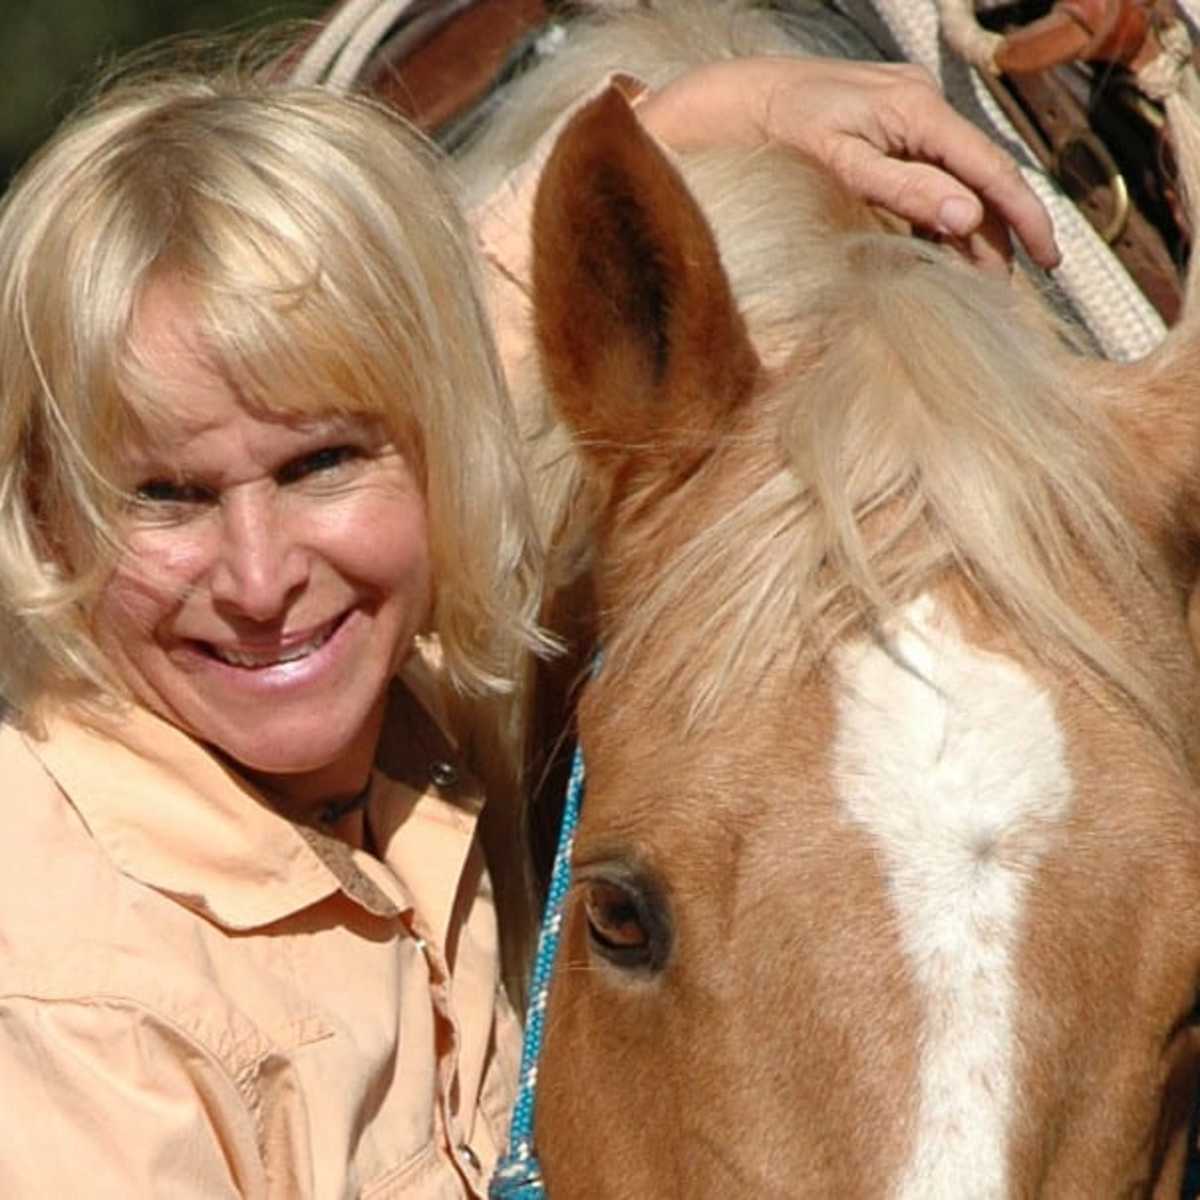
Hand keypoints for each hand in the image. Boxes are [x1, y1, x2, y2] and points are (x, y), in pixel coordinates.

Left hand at [636, 56, 1058, 272]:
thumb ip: (903, 190)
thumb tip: (967, 217)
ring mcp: (910, 112)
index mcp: (917, 108)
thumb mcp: (839, 165)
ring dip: (970, 228)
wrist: (739, 99)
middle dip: (998, 232)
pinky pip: (933, 172)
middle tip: (1004, 289)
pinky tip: (944, 249)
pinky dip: (941, 212)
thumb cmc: (781, 131)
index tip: (1049, 258)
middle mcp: (923, 102)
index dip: (1024, 215)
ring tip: (980, 280)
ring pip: (959, 176)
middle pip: (980, 174)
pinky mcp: (893, 127)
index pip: (990, 166)